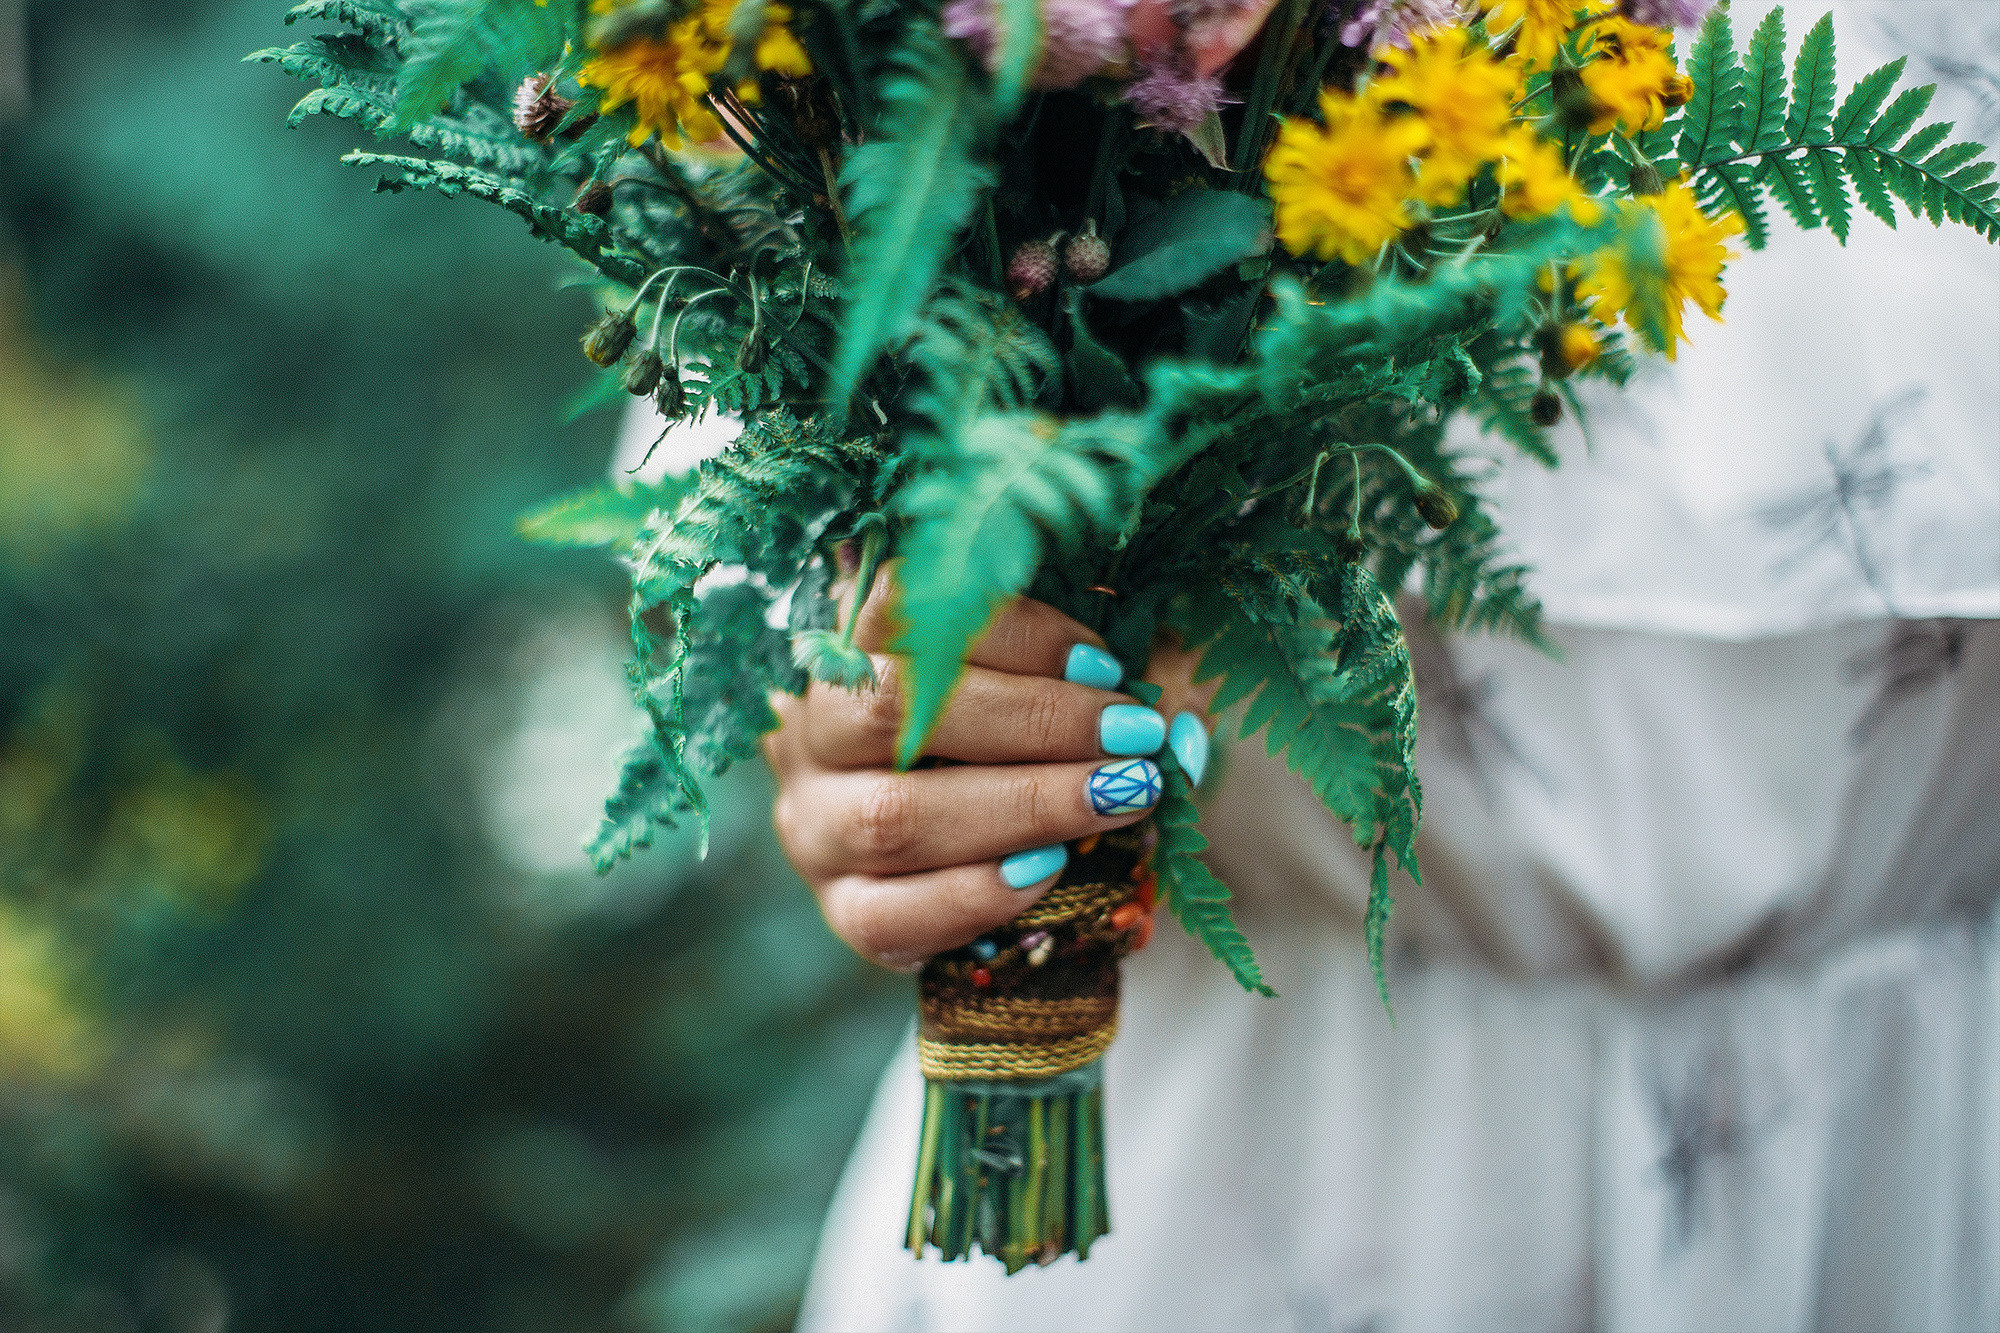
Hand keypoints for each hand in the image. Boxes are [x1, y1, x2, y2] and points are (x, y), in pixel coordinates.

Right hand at [764, 574, 1211, 970]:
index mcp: (854, 642)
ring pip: (891, 817)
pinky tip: (1050, 871)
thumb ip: (1117, 675)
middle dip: (1030, 721)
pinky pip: (887, 915)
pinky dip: (976, 895)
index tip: (1105, 664)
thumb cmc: (1026, 729)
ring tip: (1120, 798)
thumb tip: (1181, 722)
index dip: (1008, 631)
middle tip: (1131, 735)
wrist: (981, 838)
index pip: (899, 606)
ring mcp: (815, 826)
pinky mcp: (840, 909)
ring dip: (1023, 806)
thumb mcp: (1068, 676)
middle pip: (888, 710)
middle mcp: (814, 731)